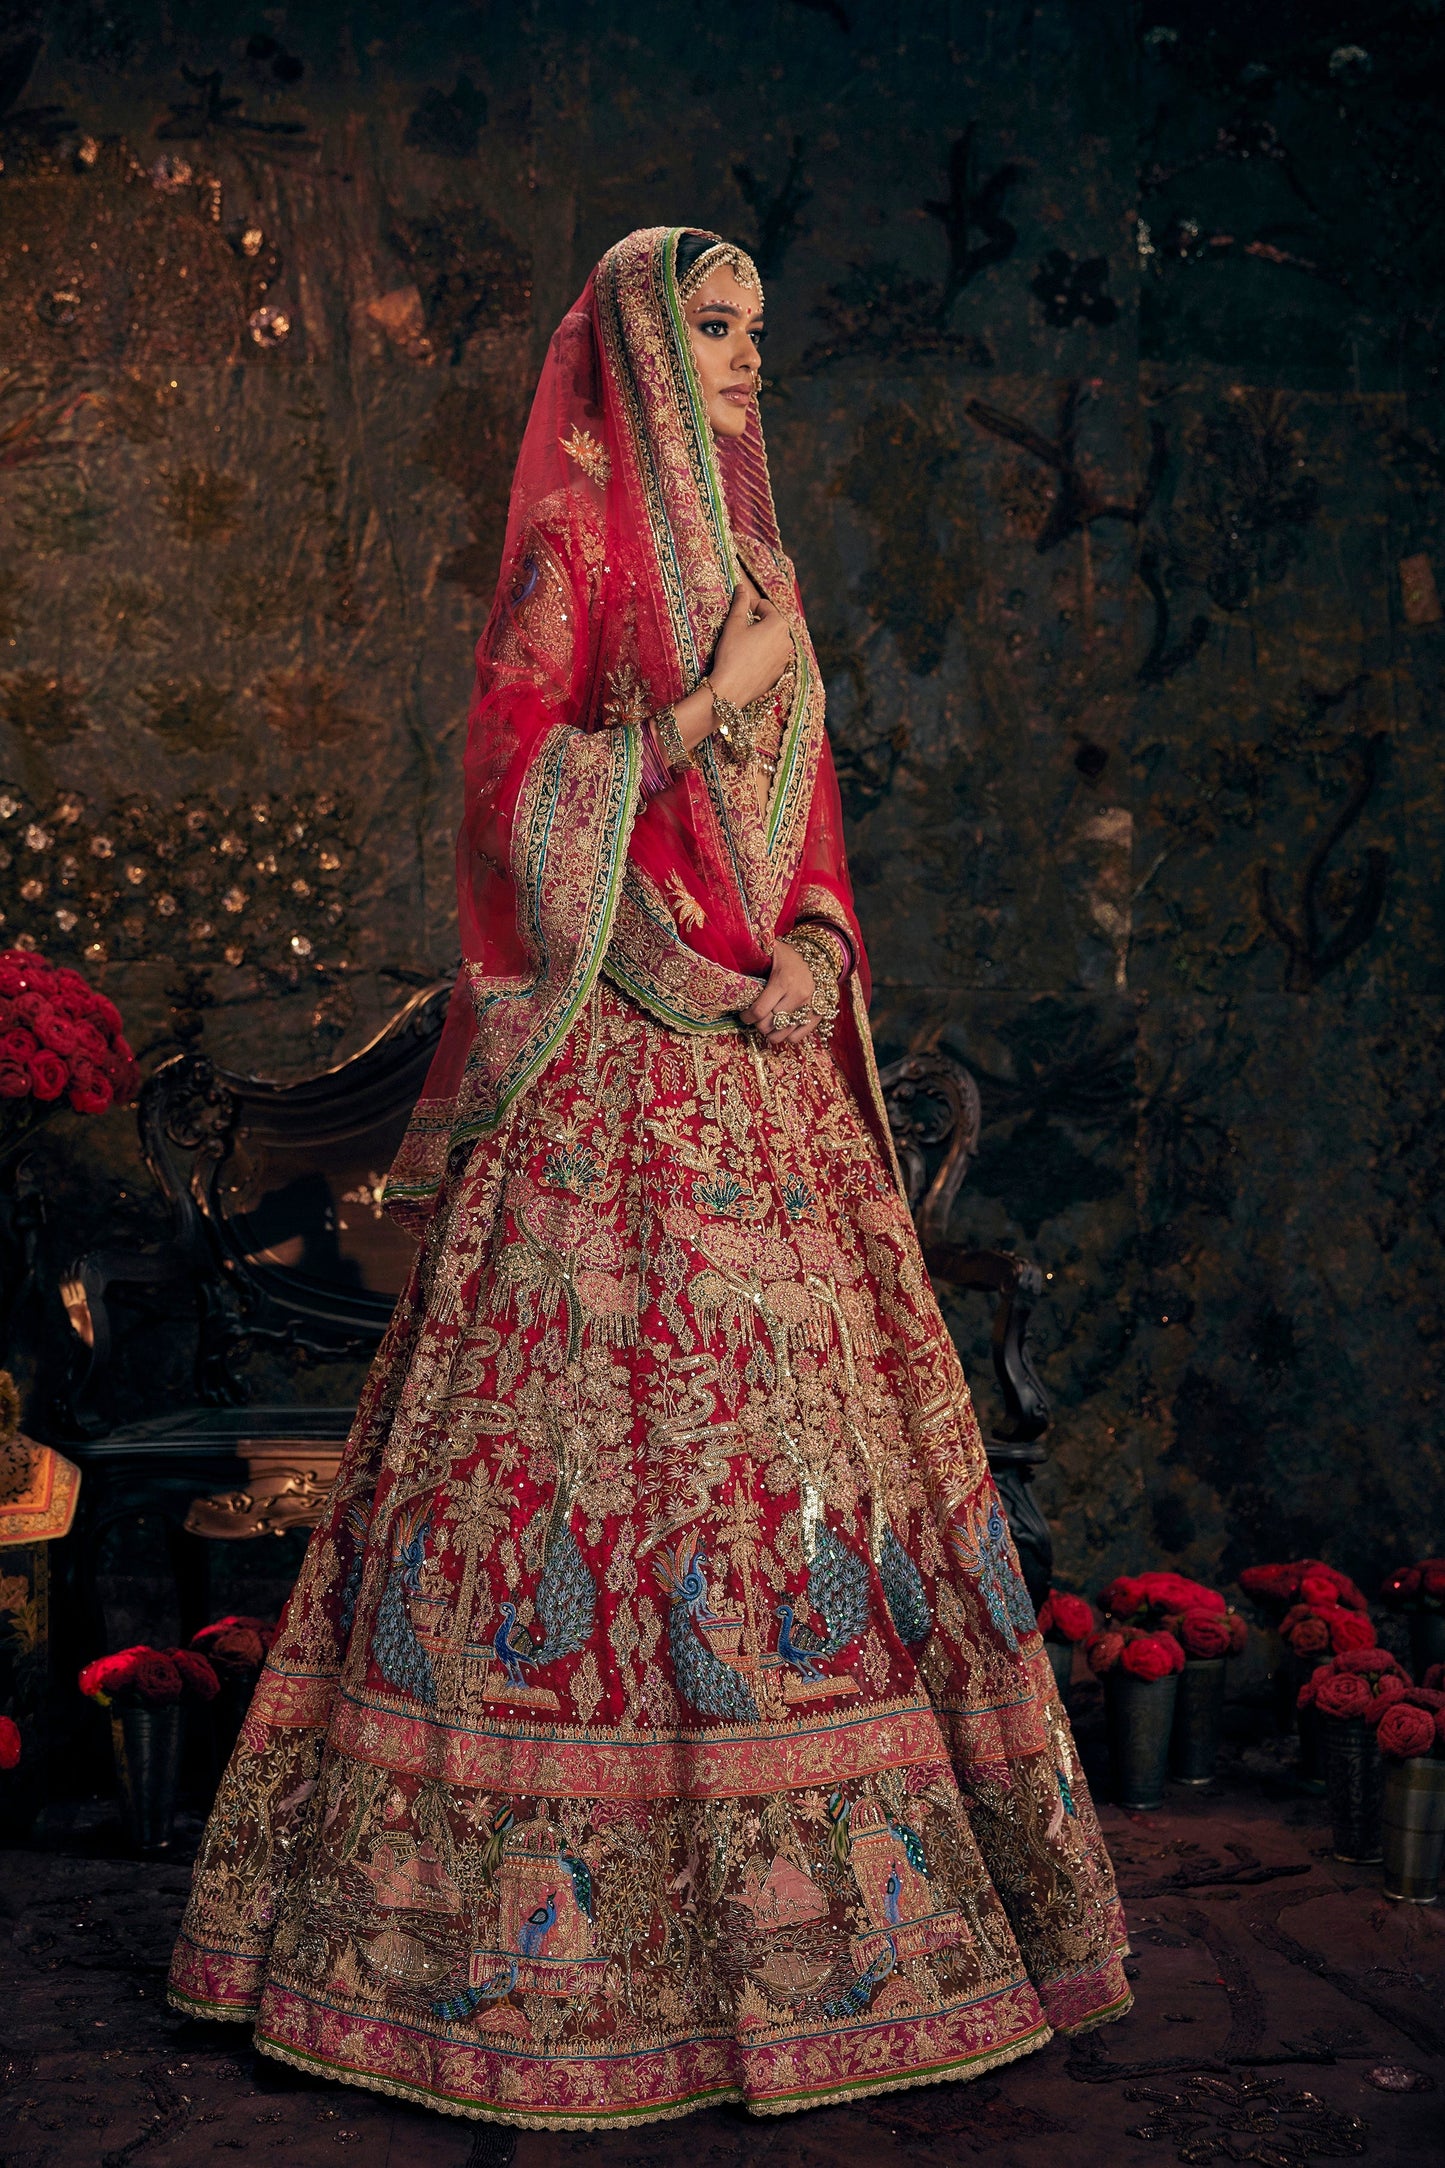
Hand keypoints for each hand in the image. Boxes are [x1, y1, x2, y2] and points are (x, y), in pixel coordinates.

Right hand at [709, 573, 793, 707]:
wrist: (731, 689)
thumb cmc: (732, 654)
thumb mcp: (734, 625)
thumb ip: (741, 604)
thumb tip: (742, 588)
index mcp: (778, 624)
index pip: (765, 606)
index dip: (750, 606)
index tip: (739, 612)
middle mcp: (787, 641)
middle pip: (772, 623)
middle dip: (758, 623)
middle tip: (740, 629)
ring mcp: (785, 659)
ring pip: (773, 641)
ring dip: (761, 639)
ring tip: (743, 645)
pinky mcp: (780, 673)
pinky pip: (772, 658)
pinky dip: (763, 655)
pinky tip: (748, 660)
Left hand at [739, 938, 819, 1050]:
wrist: (821, 956)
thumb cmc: (789, 955)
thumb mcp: (771, 950)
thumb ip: (752, 956)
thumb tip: (728, 960)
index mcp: (783, 981)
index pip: (759, 1011)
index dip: (746, 1017)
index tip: (743, 1014)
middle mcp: (798, 996)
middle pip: (768, 1025)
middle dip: (757, 1024)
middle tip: (755, 1017)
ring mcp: (810, 1007)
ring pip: (781, 1035)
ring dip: (770, 1032)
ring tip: (767, 1023)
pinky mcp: (818, 1016)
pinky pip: (796, 1038)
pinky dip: (785, 1036)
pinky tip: (781, 1026)